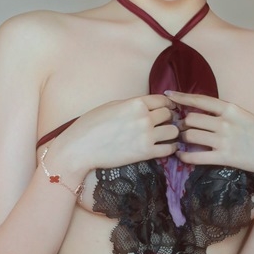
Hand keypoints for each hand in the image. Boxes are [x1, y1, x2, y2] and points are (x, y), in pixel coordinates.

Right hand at [48, 94, 178, 176]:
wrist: (80, 148)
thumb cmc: (90, 125)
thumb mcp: (112, 106)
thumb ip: (131, 104)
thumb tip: (145, 105)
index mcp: (136, 103)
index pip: (163, 101)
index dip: (168, 105)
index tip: (169, 109)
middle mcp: (144, 117)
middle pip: (169, 115)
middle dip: (169, 118)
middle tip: (166, 123)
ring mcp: (146, 135)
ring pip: (173, 131)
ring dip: (171, 133)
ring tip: (166, 136)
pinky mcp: (145, 153)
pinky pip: (169, 149)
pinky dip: (170, 148)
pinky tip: (165, 147)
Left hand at [166, 91, 253, 176]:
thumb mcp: (246, 116)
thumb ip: (227, 113)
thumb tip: (208, 112)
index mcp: (231, 108)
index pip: (200, 99)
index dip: (181, 97)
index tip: (168, 95)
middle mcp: (225, 122)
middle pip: (191, 118)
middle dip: (182, 123)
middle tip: (178, 128)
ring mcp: (224, 140)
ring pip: (191, 135)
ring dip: (183, 139)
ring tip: (180, 141)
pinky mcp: (225, 157)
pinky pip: (197, 156)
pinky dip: (185, 155)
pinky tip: (181, 156)